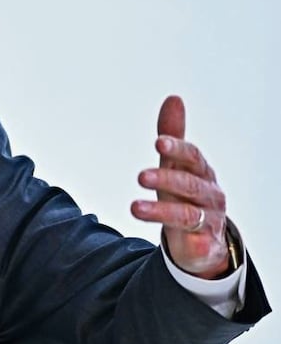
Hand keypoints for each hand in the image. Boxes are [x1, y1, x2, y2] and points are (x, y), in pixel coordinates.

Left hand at [131, 95, 229, 277]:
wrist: (205, 235)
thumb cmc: (186, 193)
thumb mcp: (177, 165)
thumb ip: (173, 135)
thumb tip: (174, 99)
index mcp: (201, 172)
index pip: (191, 157)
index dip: (177, 149)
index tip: (158, 142)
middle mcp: (208, 195)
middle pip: (189, 185)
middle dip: (166, 179)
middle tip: (141, 176)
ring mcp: (209, 220)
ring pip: (187, 214)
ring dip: (162, 212)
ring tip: (135, 208)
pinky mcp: (206, 244)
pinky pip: (203, 244)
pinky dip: (197, 243)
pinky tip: (186, 243)